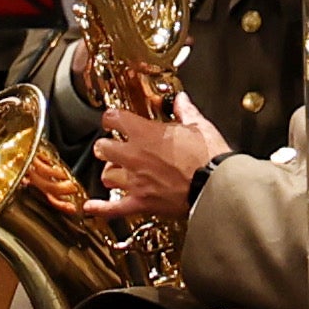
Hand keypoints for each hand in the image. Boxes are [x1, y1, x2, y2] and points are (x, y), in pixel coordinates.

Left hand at [92, 94, 229, 220]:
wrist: (216, 186)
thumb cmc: (210, 157)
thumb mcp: (199, 126)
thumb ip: (185, 111)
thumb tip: (181, 100)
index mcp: (145, 133)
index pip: (114, 118)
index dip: (111, 117)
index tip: (113, 119)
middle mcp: (134, 156)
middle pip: (102, 148)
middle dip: (106, 146)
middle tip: (113, 146)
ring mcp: (136, 180)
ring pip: (107, 175)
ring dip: (110, 172)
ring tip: (116, 170)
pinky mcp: (142, 202)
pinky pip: (114, 208)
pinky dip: (101, 209)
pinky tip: (91, 207)